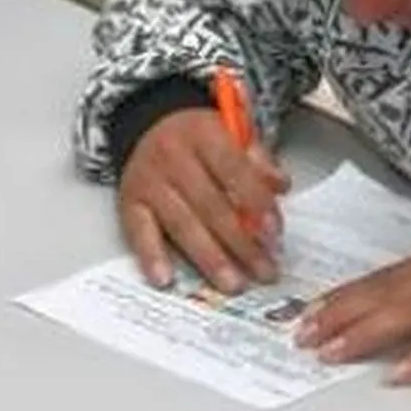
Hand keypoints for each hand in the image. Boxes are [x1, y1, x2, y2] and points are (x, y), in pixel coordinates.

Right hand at [118, 107, 289, 293]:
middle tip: (264, 271)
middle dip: (241, 242)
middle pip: (210, 205)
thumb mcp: (232, 132)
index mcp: (203, 134)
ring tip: (233, 284)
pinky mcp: (128, 203)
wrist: (148, 126)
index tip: (275, 232)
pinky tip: (166, 280)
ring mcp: (148, 182)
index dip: (256, 201)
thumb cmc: (199, 138)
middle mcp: (173, 157)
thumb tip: (281, 186)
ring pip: (182, 224)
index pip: (233, 169)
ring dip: (210, 258)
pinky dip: (152, 257)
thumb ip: (257, 160)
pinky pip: (139, 233)